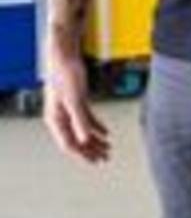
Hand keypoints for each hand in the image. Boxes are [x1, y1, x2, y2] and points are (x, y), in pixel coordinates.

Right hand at [43, 38, 109, 162]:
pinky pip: (86, 120)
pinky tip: (106, 133)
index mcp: (56, 119)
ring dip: (95, 140)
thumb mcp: (76, 99)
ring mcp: (68, 110)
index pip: (68, 143)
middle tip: (104, 158)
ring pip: (82, 131)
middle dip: (90, 150)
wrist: (65, 56)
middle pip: (76, 139)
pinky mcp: (77, 102)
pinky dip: (96, 127)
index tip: (95, 161)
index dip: (82, 154)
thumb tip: (84, 139)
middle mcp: (60, 118)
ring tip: (107, 148)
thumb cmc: (66, 75)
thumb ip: (80, 120)